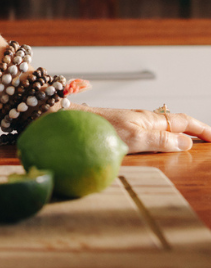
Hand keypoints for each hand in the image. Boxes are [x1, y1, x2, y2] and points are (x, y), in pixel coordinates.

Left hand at [72, 102, 210, 153]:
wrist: (69, 120)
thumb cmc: (99, 129)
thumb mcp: (134, 137)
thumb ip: (160, 141)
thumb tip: (186, 143)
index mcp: (150, 119)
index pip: (183, 121)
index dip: (201, 129)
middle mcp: (142, 120)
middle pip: (174, 124)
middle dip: (192, 131)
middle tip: (207, 142)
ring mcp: (131, 124)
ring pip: (161, 129)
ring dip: (177, 136)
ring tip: (189, 146)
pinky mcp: (120, 131)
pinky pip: (148, 136)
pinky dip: (160, 141)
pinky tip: (157, 148)